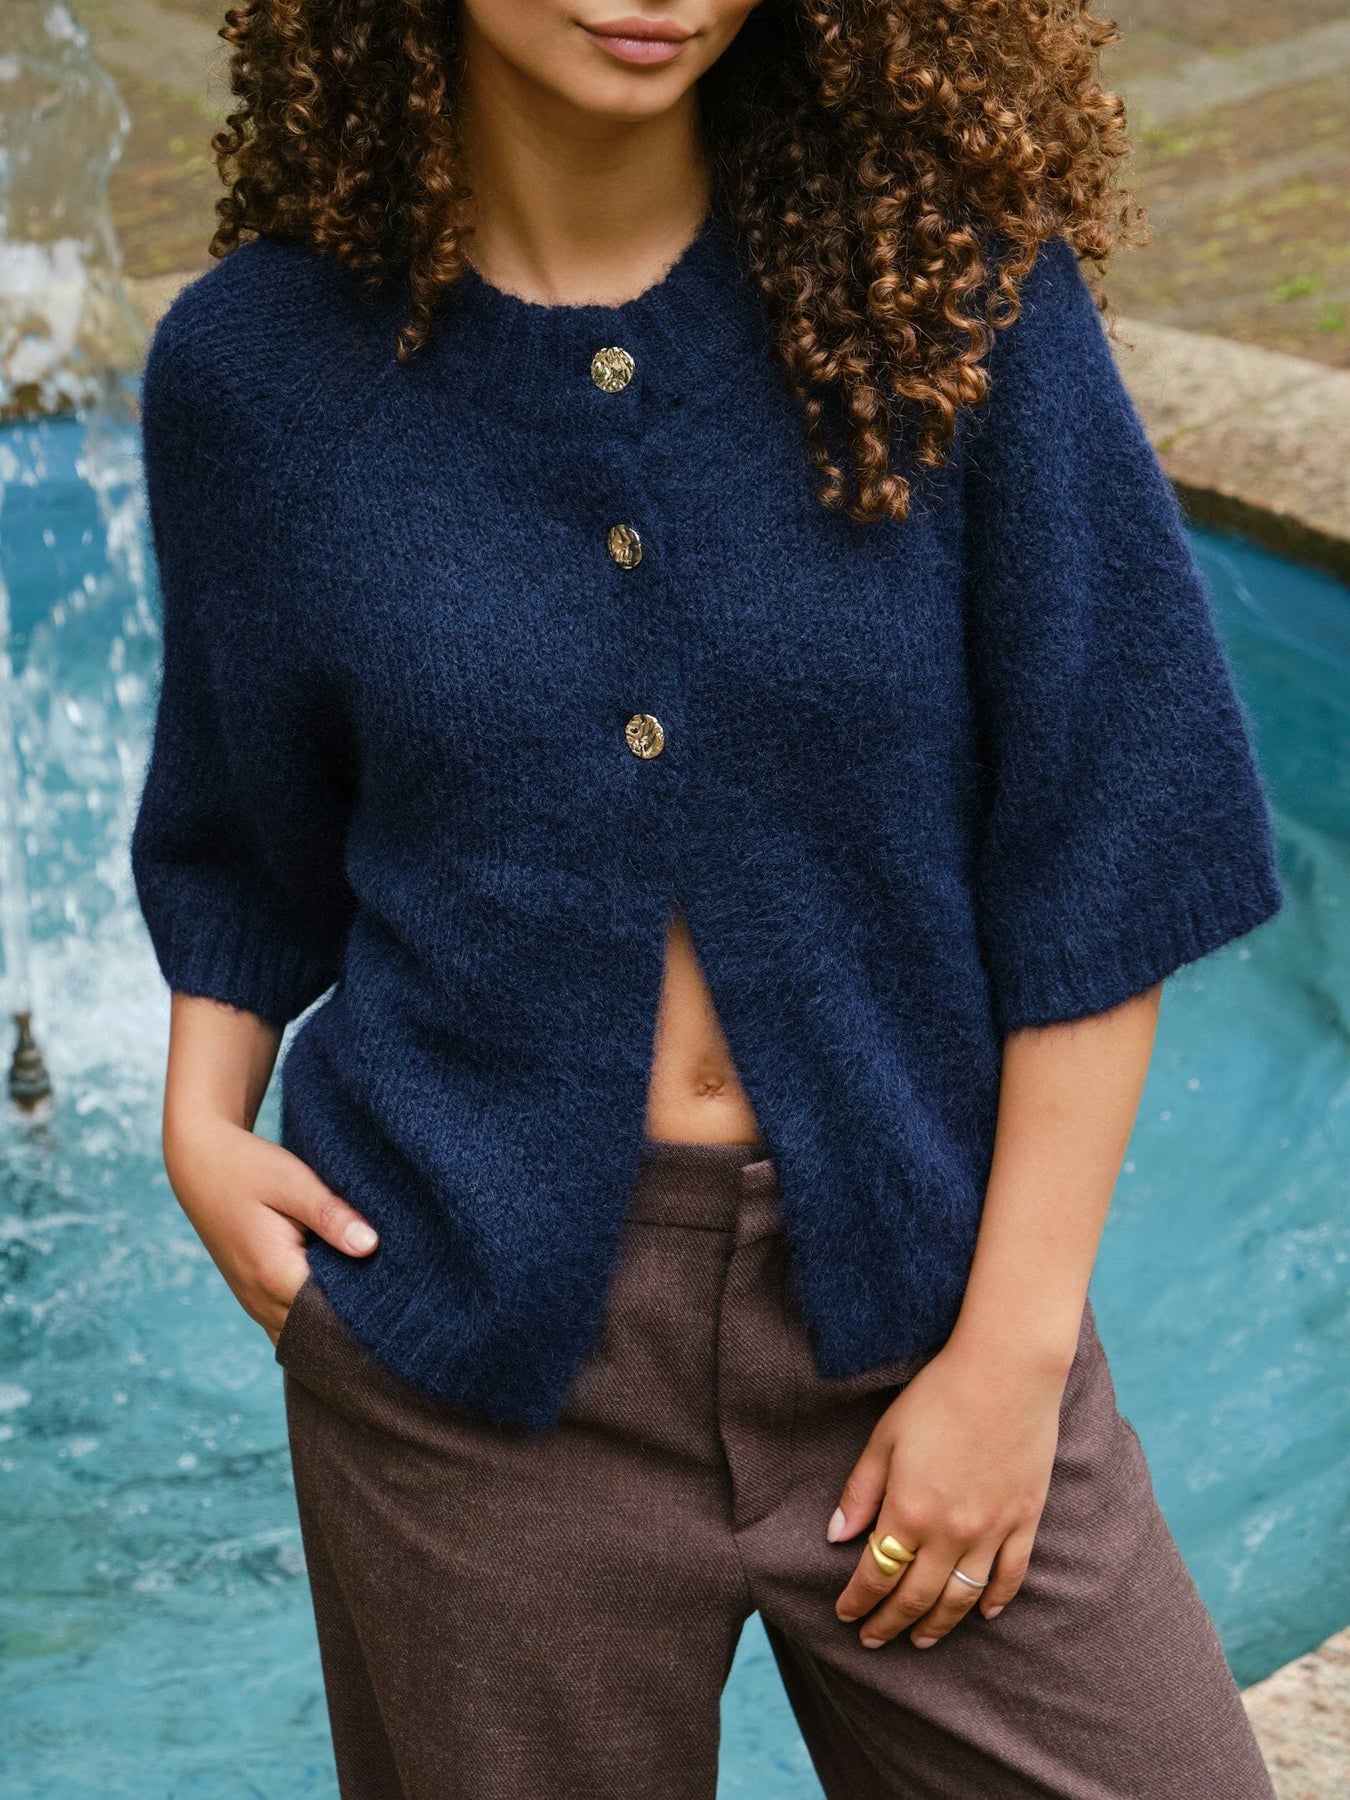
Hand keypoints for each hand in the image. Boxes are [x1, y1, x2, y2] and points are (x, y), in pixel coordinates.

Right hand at [163, 1113, 378, 1343]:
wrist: (200, 1164)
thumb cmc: (249, 1167)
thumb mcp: (294, 1182)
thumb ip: (332, 1215)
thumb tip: (371, 1246)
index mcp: (275, 1275)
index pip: (333, 1316)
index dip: (369, 1311)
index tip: (402, 1301)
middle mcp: (261, 1300)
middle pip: (319, 1334)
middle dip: (355, 1326)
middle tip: (398, 1309)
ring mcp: (254, 1303)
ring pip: (302, 1336)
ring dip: (333, 1327)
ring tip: (374, 1309)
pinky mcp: (255, 1296)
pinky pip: (289, 1325)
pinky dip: (314, 1321)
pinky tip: (342, 1304)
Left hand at [829, 1333, 1068, 1649]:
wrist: (1006, 1370)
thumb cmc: (938, 1395)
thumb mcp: (885, 1437)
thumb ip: (861, 1491)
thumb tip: (837, 1535)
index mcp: (909, 1510)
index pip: (877, 1574)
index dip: (859, 1600)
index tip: (845, 1615)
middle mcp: (950, 1531)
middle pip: (916, 1596)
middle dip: (889, 1623)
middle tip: (872, 1640)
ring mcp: (992, 1529)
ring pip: (962, 1597)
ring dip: (938, 1625)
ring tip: (920, 1640)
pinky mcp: (1025, 1520)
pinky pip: (1010, 1576)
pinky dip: (996, 1601)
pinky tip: (984, 1614)